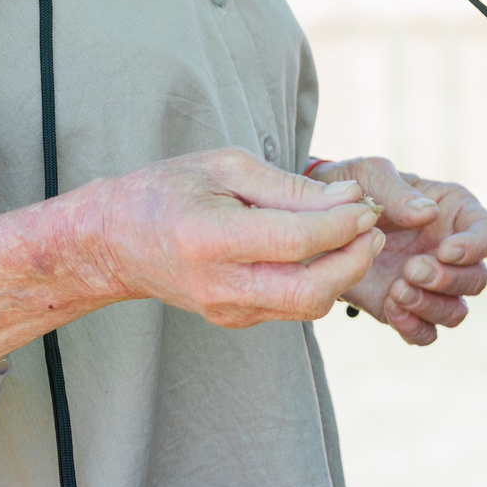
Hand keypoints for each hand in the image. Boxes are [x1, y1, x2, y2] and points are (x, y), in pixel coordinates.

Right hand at [76, 147, 385, 327]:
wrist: (114, 241)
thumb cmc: (169, 190)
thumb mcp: (225, 166)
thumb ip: (290, 186)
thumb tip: (351, 197)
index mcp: (211, 239)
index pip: (298, 240)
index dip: (344, 224)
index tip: (367, 203)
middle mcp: (219, 285)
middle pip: (312, 291)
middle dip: (355, 260)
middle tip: (372, 228)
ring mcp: (226, 310)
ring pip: (308, 306)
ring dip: (343, 273)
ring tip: (354, 236)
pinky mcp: (234, 321)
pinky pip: (291, 308)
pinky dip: (318, 282)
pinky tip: (323, 252)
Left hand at [309, 157, 486, 344]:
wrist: (317, 220)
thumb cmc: (352, 187)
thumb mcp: (370, 175)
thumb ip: (398, 191)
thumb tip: (428, 214)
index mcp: (456, 214)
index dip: (477, 247)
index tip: (446, 251)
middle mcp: (451, 253)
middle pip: (477, 280)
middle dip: (449, 280)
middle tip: (411, 269)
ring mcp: (430, 285)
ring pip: (456, 313)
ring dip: (432, 306)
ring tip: (397, 290)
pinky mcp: (406, 308)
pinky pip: (426, 334)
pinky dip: (414, 327)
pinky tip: (391, 306)